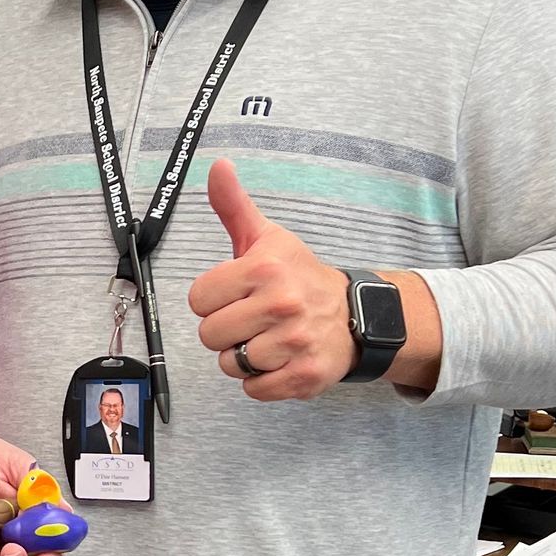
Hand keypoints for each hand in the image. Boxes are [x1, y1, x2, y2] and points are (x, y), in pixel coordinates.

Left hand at [189, 160, 355, 400]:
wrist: (356, 316)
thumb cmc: (300, 277)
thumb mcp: (267, 238)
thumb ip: (234, 206)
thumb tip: (218, 166)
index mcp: (263, 269)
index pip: (198, 299)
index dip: (213, 300)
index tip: (237, 295)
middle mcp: (281, 305)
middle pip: (209, 335)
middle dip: (225, 330)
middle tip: (252, 320)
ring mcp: (294, 343)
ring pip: (229, 364)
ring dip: (243, 357)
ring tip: (267, 339)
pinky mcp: (304, 377)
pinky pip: (253, 389)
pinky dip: (261, 380)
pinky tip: (278, 360)